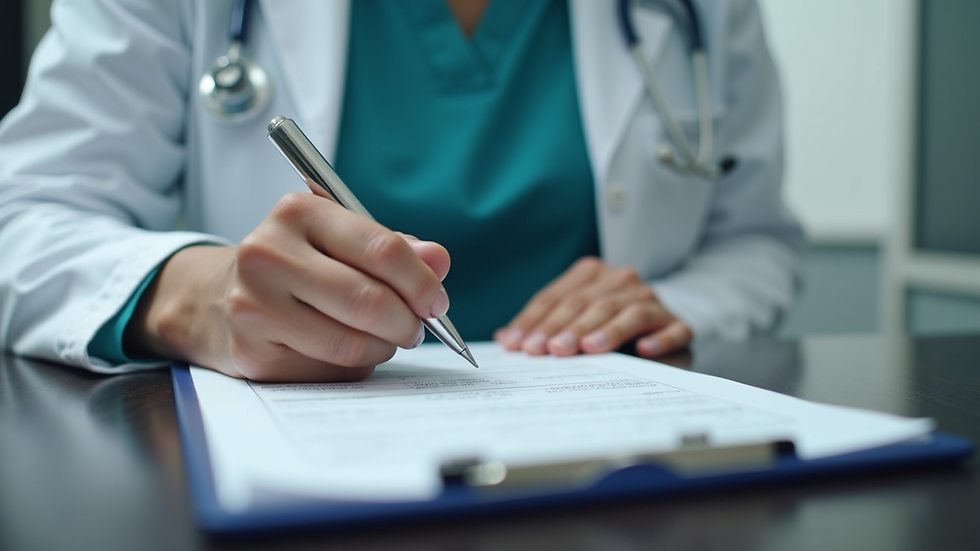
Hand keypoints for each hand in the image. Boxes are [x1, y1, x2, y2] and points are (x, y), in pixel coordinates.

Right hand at [126, 192, 450, 381]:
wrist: (216, 297)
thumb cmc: (297, 265)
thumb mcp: (340, 241)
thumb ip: (394, 249)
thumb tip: (438, 261)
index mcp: (298, 212)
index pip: (382, 250)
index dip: (422, 283)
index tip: (437, 303)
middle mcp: (267, 253)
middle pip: (369, 301)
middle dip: (408, 322)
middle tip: (416, 329)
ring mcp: (253, 304)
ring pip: (351, 342)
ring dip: (383, 347)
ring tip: (383, 339)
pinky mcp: (250, 351)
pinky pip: (327, 369)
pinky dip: (352, 366)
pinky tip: (344, 350)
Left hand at [494, 257, 691, 358]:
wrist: (656, 328)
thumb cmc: (602, 326)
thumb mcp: (571, 320)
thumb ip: (542, 325)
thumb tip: (505, 340)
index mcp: (593, 273)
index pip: (558, 297)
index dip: (535, 321)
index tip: (518, 345)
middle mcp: (623, 280)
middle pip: (589, 304)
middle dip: (565, 328)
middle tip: (549, 350)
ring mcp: (653, 301)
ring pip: (628, 312)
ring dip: (606, 331)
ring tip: (587, 348)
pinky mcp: (677, 325)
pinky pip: (673, 330)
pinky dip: (659, 340)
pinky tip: (643, 351)